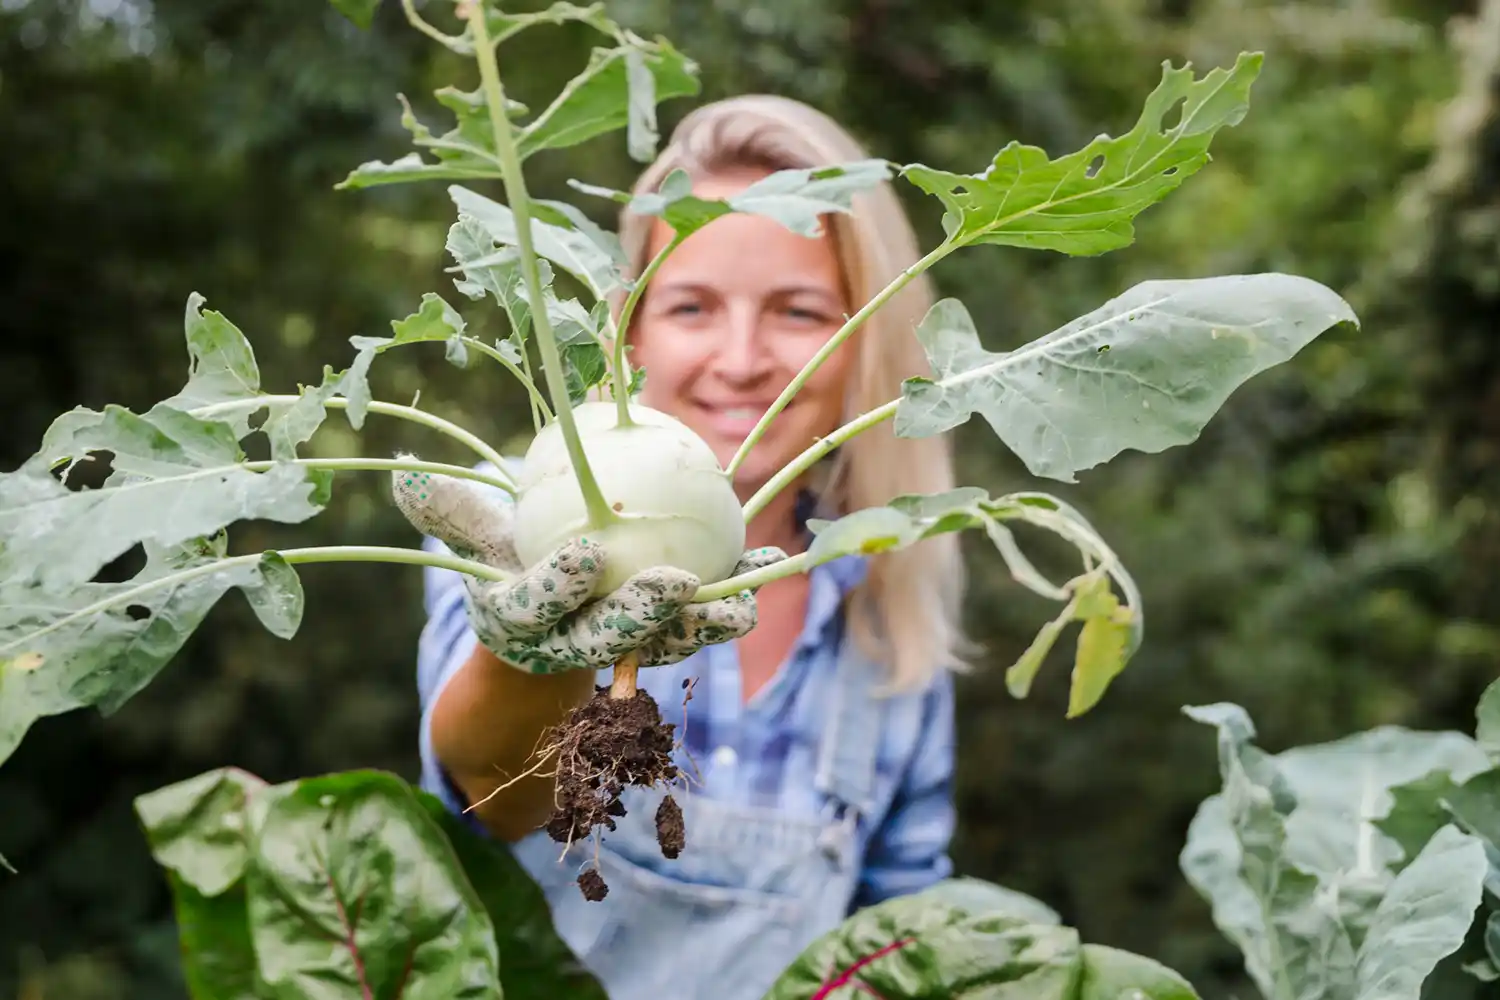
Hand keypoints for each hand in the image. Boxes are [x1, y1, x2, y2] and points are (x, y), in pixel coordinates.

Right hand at [391, 457, 785, 672]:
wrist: (546, 619)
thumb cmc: (511, 558)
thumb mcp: (479, 535)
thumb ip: (452, 510)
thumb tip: (406, 472)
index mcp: (517, 621)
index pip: (535, 605)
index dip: (558, 586)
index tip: (587, 556)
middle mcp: (567, 647)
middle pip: (605, 637)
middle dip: (641, 617)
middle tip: (676, 585)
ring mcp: (618, 653)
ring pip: (663, 642)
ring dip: (707, 622)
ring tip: (746, 598)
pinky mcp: (660, 646)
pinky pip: (698, 626)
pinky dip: (733, 600)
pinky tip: (770, 564)